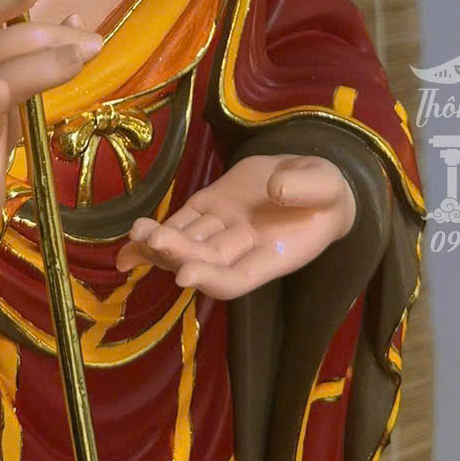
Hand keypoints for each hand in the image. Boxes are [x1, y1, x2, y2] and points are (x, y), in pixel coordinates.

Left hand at [115, 153, 355, 299]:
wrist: (312, 180)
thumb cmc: (326, 192)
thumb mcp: (326, 184)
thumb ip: (306, 187)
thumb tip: (278, 188)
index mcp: (273, 254)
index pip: (238, 279)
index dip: (212, 279)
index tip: (185, 274)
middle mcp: (241, 250)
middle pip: (204, 262)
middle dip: (178, 254)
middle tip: (154, 241)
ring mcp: (222, 229)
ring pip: (187, 244)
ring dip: (160, 245)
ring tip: (137, 235)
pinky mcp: (210, 207)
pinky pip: (181, 223)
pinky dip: (157, 232)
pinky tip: (133, 237)